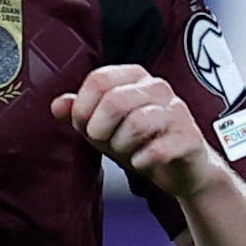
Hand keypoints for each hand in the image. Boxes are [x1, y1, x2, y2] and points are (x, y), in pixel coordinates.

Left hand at [52, 64, 220, 199]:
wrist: (181, 169)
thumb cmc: (140, 142)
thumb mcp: (103, 126)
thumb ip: (79, 113)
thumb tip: (57, 105)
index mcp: (134, 76)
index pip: (99, 79)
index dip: (83, 108)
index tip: (84, 126)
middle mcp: (158, 87)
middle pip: (115, 100)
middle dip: (100, 129)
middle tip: (103, 141)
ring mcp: (176, 111)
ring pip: (137, 123)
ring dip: (122, 145)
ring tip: (126, 150)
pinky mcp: (188, 138)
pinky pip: (156, 150)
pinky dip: (141, 161)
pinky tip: (142, 162)